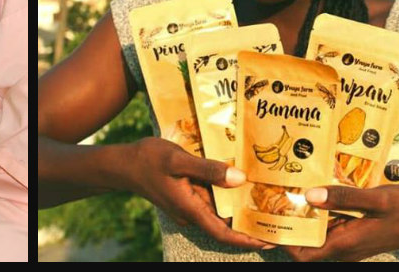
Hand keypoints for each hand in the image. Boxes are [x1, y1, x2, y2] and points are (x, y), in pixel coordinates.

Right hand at [129, 137, 273, 250]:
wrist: (123, 164)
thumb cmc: (149, 159)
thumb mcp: (179, 160)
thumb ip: (208, 169)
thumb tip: (240, 179)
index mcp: (191, 208)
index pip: (224, 234)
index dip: (248, 239)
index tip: (270, 239)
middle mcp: (191, 212)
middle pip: (224, 225)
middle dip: (249, 224)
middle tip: (275, 217)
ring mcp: (187, 205)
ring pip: (217, 211)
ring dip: (237, 208)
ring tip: (262, 199)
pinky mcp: (184, 195)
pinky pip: (208, 200)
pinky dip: (224, 196)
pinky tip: (235, 181)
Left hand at [279, 183, 398, 261]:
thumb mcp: (377, 199)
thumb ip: (344, 197)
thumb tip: (310, 196)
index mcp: (344, 243)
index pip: (302, 253)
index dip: (281, 240)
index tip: (265, 218)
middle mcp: (343, 246)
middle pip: (305, 242)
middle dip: (287, 222)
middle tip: (270, 193)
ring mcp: (350, 241)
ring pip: (317, 233)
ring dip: (302, 215)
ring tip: (285, 186)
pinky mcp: (355, 233)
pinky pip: (330, 226)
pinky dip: (318, 211)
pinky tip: (313, 188)